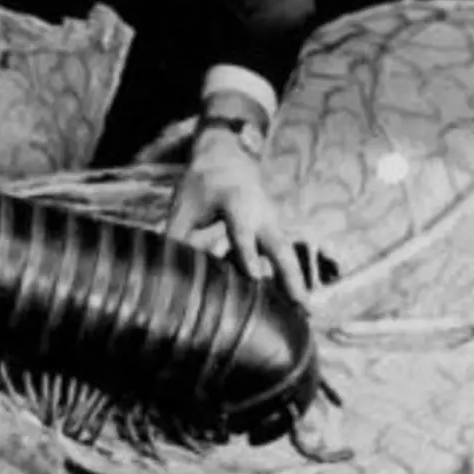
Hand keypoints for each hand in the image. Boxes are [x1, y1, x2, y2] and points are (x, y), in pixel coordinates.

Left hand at [164, 126, 310, 300]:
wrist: (227, 158)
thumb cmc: (200, 186)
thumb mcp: (183, 206)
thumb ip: (178, 237)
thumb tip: (167, 273)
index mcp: (236, 203)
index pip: (242, 233)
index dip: (248, 254)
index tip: (256, 277)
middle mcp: (262, 215)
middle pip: (280, 249)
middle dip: (290, 277)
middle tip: (302, 306)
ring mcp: (273, 224)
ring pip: (287, 256)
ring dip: (297, 284)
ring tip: (307, 315)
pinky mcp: (275, 232)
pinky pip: (284, 258)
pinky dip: (291, 279)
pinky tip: (295, 307)